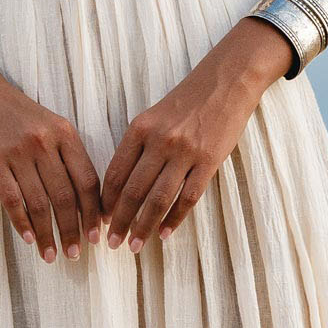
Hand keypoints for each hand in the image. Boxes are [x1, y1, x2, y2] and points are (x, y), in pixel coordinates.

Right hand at [0, 40, 104, 261]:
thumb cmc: (12, 111)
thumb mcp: (47, 123)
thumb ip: (65, 153)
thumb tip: (82, 197)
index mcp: (64, 133)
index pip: (87, 180)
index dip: (94, 212)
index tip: (97, 234)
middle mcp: (45, 143)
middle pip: (66, 197)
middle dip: (74, 230)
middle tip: (77, 254)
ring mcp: (18, 152)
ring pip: (40, 203)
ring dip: (48, 234)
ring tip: (53, 255)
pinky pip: (12, 200)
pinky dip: (22, 223)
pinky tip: (29, 240)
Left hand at [100, 17, 294, 247]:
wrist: (226, 82)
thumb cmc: (187, 101)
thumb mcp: (153, 116)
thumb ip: (137, 146)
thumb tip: (121, 185)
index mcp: (139, 129)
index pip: (114, 172)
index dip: (105, 201)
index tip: (100, 219)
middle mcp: (159, 141)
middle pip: (132, 191)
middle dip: (119, 221)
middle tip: (111, 243)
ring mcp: (185, 152)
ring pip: (158, 199)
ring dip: (143, 226)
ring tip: (134, 246)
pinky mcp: (209, 161)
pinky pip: (188, 198)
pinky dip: (174, 219)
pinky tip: (165, 233)